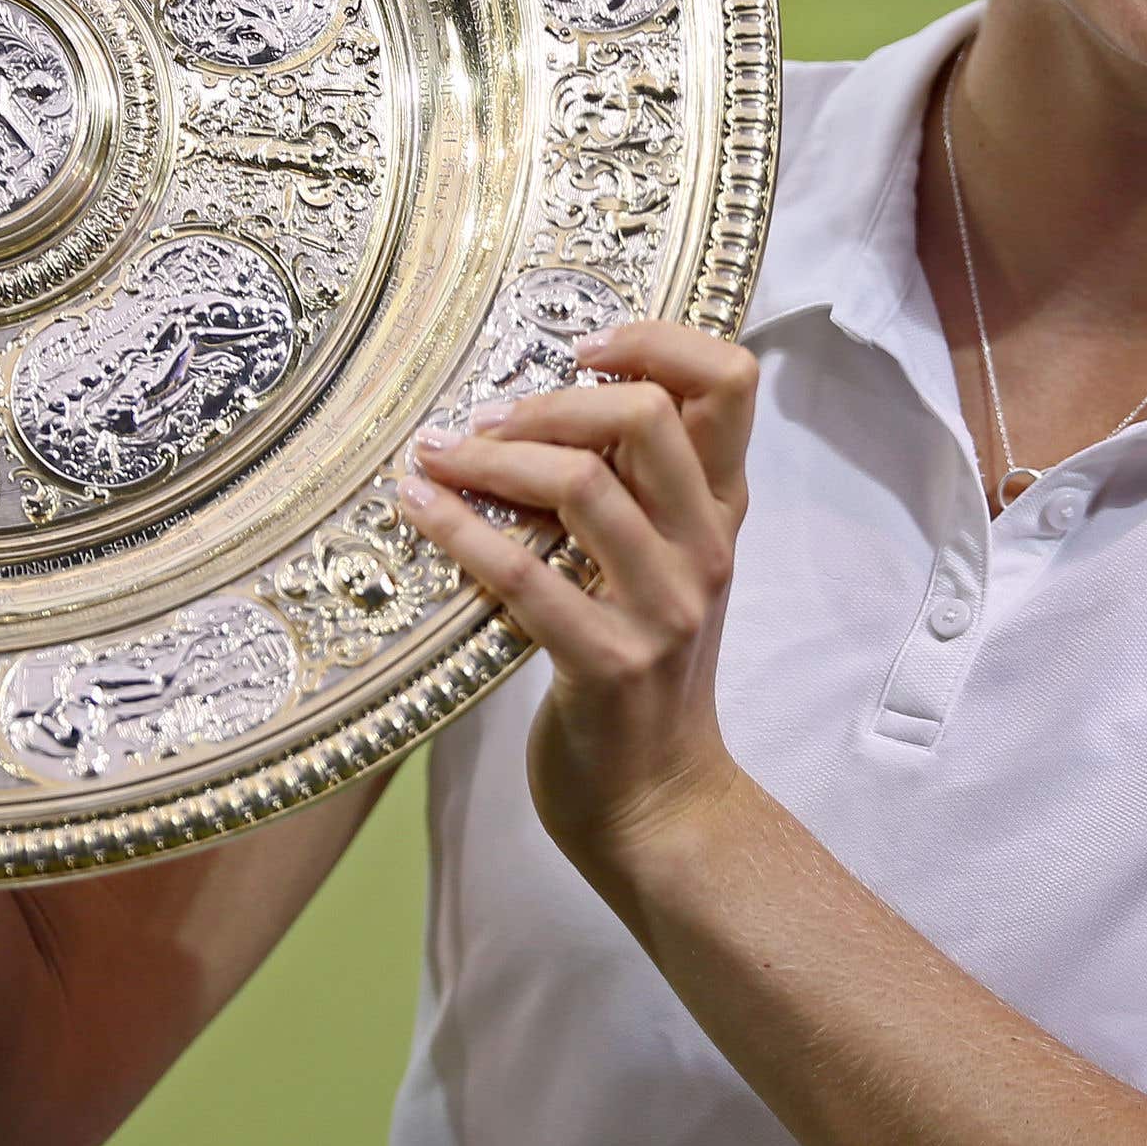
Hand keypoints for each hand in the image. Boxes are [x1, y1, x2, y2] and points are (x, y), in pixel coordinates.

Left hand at [397, 321, 758, 871]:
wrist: (657, 805)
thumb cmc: (643, 675)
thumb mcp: (663, 571)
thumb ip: (638, 494)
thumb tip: (547, 407)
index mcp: (721, 513)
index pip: (730, 382)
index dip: (656, 340)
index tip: (581, 349)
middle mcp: (704, 549)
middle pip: (647, 415)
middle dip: (549, 400)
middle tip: (486, 420)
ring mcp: (663, 608)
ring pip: (582, 485)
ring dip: (488, 459)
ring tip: (434, 458)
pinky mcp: (608, 663)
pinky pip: (523, 574)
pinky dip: (458, 530)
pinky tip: (416, 510)